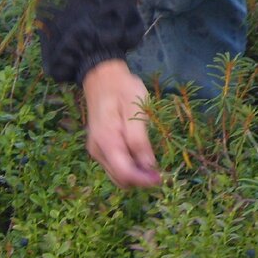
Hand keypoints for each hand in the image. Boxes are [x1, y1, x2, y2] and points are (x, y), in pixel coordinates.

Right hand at [82, 59, 161, 188]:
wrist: (102, 77)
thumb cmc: (123, 89)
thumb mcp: (136, 109)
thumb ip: (139, 139)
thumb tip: (148, 166)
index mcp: (106, 140)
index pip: (124, 172)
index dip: (143, 179)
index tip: (161, 178)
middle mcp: (98, 150)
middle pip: (120, 178)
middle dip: (140, 179)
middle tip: (160, 171)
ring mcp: (97, 150)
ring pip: (117, 174)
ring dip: (134, 174)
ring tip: (152, 164)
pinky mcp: (99, 148)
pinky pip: (114, 165)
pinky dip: (128, 166)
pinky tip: (140, 156)